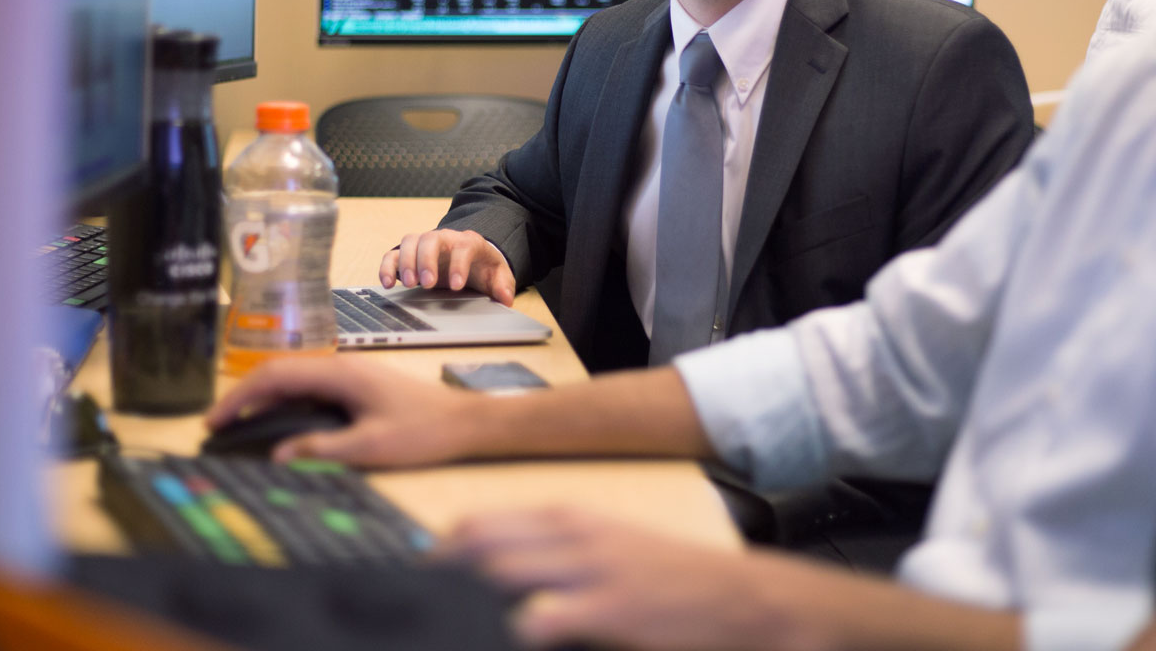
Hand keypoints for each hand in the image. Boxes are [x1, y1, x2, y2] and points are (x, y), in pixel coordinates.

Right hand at [206, 355, 483, 467]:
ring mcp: (349, 375)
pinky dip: (284, 403)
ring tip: (238, 426)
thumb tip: (278, 456)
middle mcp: (341, 367)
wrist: (464, 422)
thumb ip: (322, 449)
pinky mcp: (356, 386)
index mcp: (340, 373)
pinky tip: (277, 424)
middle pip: (279, 373)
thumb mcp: (371, 447)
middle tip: (216, 428)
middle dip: (243, 397)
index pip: (275, 375)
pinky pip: (309, 389)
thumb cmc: (423, 431)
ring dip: (263, 399)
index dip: (239, 397)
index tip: (214, 421)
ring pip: (293, 379)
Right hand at [379, 228, 516, 303]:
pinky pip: (393, 254)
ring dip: (406, 262)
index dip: (459, 264)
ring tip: (409, 284)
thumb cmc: (482, 266)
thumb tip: (505, 298)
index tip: (456, 285)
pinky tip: (387, 284)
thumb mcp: (498, 275)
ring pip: (410, 241)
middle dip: (427, 260)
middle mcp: (444, 239)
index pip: (463, 247)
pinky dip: (387, 267)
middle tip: (427, 283)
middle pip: (431, 238)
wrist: (470, 258)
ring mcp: (424, 245)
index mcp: (468, 242)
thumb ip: (503, 285)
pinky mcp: (409, 255)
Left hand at [441, 509, 803, 650]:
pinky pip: (538, 616)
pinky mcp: (608, 607)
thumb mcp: (611, 550)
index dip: (441, 549)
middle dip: (439, 570)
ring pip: (499, 569)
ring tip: (450, 619)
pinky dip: (514, 627)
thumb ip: (558, 555)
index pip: (482, 522)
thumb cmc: (672, 581)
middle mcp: (573, 535)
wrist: (739, 597)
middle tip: (415, 598)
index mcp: (570, 518)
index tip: (416, 574)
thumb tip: (500, 576)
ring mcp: (590, 570)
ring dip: (467, 595)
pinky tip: (509, 638)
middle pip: (479, 541)